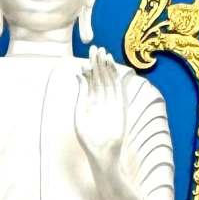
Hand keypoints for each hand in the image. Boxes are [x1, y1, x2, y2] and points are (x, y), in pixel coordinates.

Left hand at [74, 46, 126, 172]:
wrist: (102, 152)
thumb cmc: (88, 139)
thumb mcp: (79, 114)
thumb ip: (81, 94)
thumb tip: (79, 75)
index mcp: (89, 103)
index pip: (89, 82)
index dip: (88, 68)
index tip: (86, 56)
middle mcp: (100, 100)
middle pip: (99, 78)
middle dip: (97, 63)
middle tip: (95, 47)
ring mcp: (110, 102)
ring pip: (108, 80)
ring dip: (106, 67)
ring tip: (103, 53)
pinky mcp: (119, 105)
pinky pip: (117, 88)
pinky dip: (115, 76)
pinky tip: (112, 66)